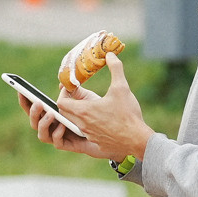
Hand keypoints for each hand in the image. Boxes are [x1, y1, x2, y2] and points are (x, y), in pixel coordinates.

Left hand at [29, 50, 151, 161]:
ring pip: (74, 122)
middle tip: (77, 95)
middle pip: (64, 113)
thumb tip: (111, 55)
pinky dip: (86, 123)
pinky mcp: (95, 141)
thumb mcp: (122, 88)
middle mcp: (82, 124)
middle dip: (68, 102)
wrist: (137, 140)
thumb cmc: (128, 115)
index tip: (71, 88)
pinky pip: (84, 132)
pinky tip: (99, 118)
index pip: (60, 103)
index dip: (63, 94)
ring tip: (89, 105)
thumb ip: (115, 68)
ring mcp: (88, 134)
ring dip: (77, 113)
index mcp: (84, 111)